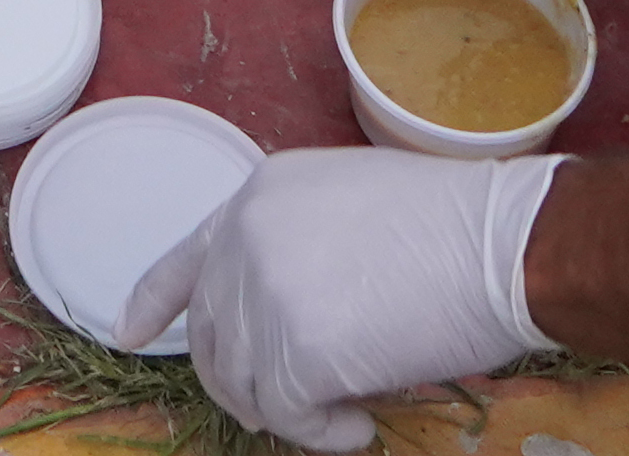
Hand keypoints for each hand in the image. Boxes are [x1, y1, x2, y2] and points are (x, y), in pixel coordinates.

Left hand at [111, 149, 558, 454]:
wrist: (502, 244)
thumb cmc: (454, 228)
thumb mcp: (351, 207)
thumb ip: (299, 250)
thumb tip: (285, 322)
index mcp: (260, 196)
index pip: (185, 257)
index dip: (154, 301)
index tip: (126, 334)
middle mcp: (247, 238)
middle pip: (211, 337)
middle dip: (242, 382)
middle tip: (293, 408)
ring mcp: (266, 292)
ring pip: (244, 385)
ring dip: (291, 413)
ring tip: (346, 409)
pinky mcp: (295, 350)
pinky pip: (289, 417)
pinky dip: (323, 433)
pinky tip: (359, 423)